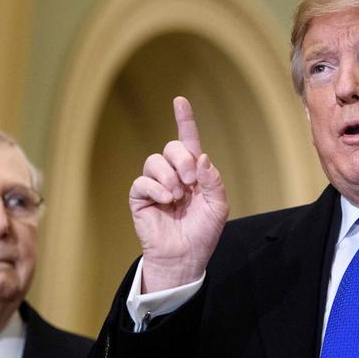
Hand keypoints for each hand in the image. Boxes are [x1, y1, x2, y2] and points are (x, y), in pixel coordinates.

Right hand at [129, 97, 228, 292]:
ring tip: (177, 196)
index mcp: (193, 173)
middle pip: (171, 148)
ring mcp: (155, 185)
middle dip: (182, 159)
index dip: (184, 120)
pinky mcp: (140, 198)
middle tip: (190, 180)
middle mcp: (173, 175)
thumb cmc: (203, 232)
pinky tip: (166, 200)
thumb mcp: (218, 205)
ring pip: (154, 161)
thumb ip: (212, 180)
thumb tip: (199, 157)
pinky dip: (156, 188)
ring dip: (168, 176)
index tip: (180, 101)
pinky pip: (142, 181)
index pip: (187, 141)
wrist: (186, 256)